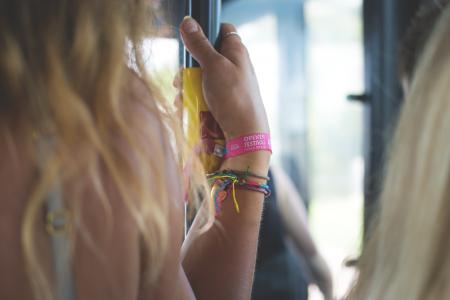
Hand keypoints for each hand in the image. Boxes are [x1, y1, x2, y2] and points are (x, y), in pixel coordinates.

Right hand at [179, 17, 268, 140]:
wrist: (244, 134)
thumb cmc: (233, 97)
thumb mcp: (213, 66)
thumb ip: (199, 44)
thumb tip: (187, 21)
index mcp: (236, 51)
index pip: (222, 30)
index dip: (206, 31)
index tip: (191, 42)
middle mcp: (233, 66)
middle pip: (205, 56)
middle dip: (189, 68)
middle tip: (180, 80)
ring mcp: (228, 85)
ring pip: (201, 78)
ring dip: (187, 87)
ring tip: (181, 98)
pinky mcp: (222, 102)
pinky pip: (203, 95)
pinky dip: (193, 99)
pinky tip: (185, 108)